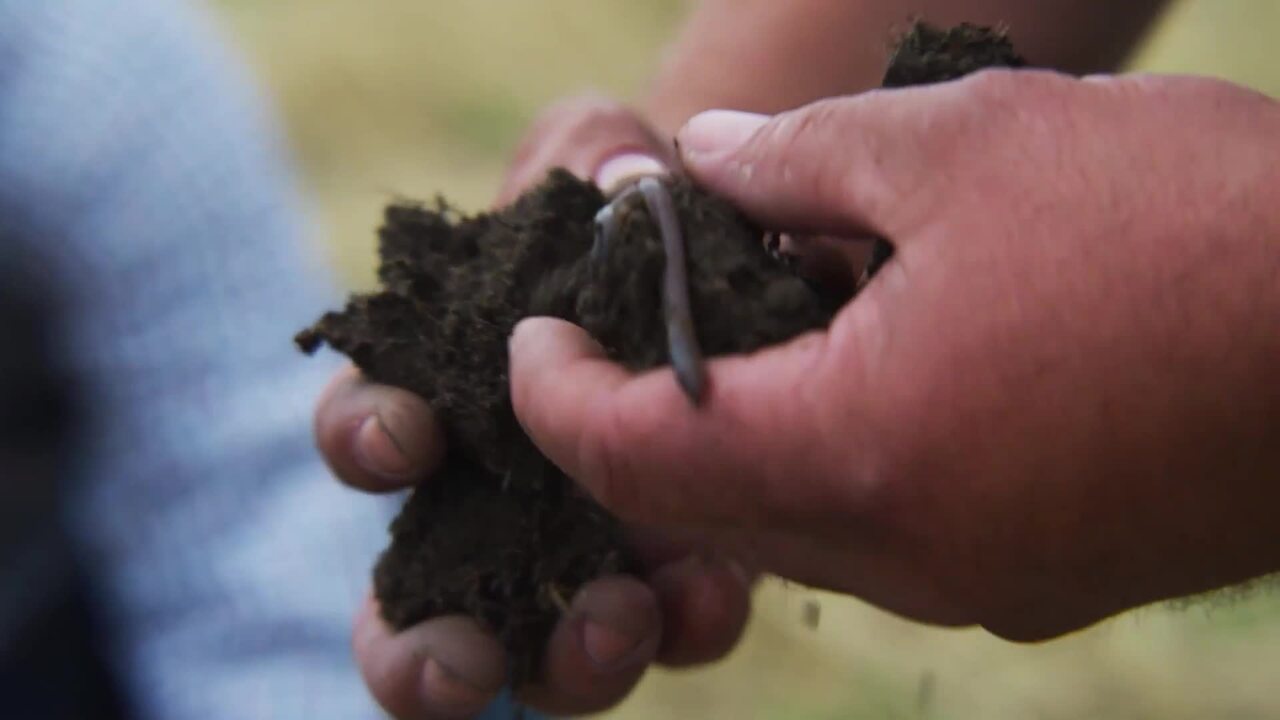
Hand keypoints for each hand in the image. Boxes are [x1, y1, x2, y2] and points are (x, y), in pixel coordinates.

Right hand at [314, 96, 749, 717]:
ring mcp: (589, 544)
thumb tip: (621, 183)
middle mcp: (500, 494)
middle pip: (419, 608)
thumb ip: (589, 149)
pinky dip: (686, 622)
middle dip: (421, 654)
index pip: (365, 429)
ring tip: (617, 618)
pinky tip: (717, 585)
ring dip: (568, 659)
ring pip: (544, 652)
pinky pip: (672, 627)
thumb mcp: (604, 152)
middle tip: (463, 658)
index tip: (407, 432)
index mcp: (446, 394)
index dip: (363, 438)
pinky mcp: (681, 566)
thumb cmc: (635, 208)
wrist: (734, 256)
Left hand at [509, 70, 1279, 641]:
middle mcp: (910, 556)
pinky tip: (862, 372)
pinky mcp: (1040, 579)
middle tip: (623, 322)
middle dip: (637, 419)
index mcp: (863, 453)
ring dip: (741, 437)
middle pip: (705, 504)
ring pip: (794, 524)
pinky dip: (835, 461)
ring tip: (750, 327)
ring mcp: (981, 586)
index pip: (634, 456)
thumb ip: (794, 160)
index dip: (556, 396)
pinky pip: (884, 535)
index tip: (530, 339)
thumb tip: (698, 165)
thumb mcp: (959, 142)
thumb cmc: (1186, 218)